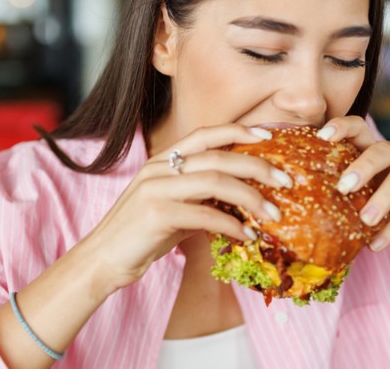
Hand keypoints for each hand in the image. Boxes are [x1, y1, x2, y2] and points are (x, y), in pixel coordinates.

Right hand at [80, 124, 289, 293]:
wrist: (102, 259)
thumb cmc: (141, 235)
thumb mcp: (175, 208)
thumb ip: (202, 198)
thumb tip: (242, 201)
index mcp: (163, 160)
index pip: (205, 134)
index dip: (238, 130)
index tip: (269, 134)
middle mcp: (159, 168)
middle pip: (219, 156)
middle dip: (258, 166)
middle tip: (286, 180)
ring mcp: (156, 189)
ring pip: (216, 181)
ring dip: (252, 198)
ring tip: (274, 214)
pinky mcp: (156, 214)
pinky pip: (205, 214)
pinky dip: (232, 225)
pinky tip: (247, 236)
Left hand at [316, 116, 389, 253]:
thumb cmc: (385, 206)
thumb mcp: (364, 194)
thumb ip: (342, 189)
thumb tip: (296, 197)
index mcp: (378, 148)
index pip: (360, 127)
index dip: (342, 127)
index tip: (322, 136)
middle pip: (383, 150)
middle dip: (363, 166)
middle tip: (343, 187)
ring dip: (382, 199)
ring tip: (365, 220)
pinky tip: (375, 244)